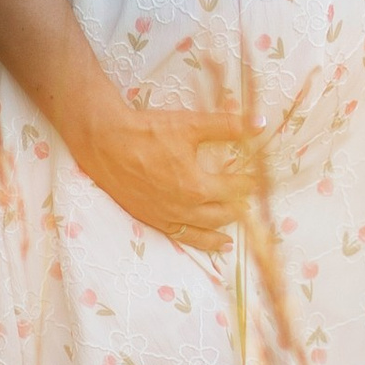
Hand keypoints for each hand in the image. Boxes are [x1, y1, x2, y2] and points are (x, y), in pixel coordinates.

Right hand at [72, 90, 256, 252]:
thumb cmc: (148, 132)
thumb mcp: (191, 124)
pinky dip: (196, 241)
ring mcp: (166, 216)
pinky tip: (201, 239)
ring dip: (220, 232)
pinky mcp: (150, 218)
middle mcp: (184, 208)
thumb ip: (228, 126)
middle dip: (239, 208)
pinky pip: (179, 236)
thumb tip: (260, 123)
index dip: (250, 184)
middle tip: (249, 203)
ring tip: (232, 236)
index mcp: (197, 186)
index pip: (235, 189)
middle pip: (222, 214)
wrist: (105, 143)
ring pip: (202, 232)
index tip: (260, 180)